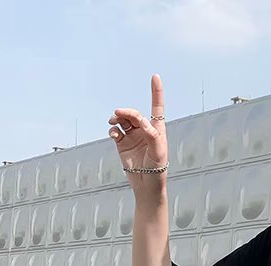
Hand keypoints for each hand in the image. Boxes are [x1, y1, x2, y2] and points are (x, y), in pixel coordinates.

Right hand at [108, 73, 168, 193]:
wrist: (146, 184)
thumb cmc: (157, 167)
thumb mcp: (158, 150)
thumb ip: (150, 132)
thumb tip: (139, 120)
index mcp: (157, 129)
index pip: (157, 107)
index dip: (156, 91)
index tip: (155, 76)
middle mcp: (144, 129)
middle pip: (134, 113)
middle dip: (127, 111)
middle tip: (119, 114)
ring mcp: (132, 135)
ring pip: (122, 120)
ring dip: (117, 117)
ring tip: (113, 121)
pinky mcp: (122, 143)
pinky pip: (115, 131)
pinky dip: (112, 129)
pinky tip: (113, 133)